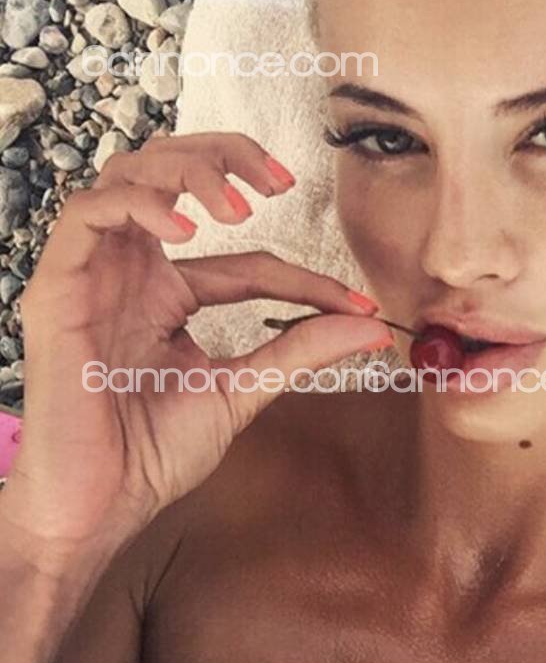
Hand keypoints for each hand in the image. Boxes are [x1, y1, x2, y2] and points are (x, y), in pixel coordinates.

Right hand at [2, 132, 392, 556]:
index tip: (356, 303)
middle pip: (172, 175)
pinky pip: (86, 216)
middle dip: (228, 157)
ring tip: (237, 205)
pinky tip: (185, 225)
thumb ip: (301, 350)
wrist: (100, 505)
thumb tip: (371, 326)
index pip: (247, 263)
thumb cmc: (152, 452)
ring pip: (127, 175)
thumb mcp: (243, 389)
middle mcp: (131, 274)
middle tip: (281, 179)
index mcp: (170, 296)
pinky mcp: (57, 289)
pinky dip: (137, 204)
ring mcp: (93, 276)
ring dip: (187, 170)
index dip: (304, 276)